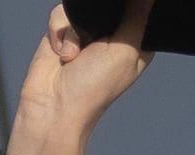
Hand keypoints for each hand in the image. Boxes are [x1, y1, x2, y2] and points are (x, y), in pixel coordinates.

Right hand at [10, 2, 153, 154]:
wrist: (53, 104)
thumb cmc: (93, 88)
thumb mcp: (124, 52)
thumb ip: (136, 19)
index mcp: (135, 42)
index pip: (141, 12)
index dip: (133, 8)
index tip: (119, 19)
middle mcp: (112, 35)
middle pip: (110, 4)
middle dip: (100, 13)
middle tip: (96, 38)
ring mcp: (88, 33)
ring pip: (83, 6)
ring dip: (74, 29)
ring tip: (75, 55)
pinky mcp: (64, 32)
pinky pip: (61, 14)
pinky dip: (59, 32)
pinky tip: (63, 54)